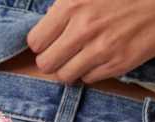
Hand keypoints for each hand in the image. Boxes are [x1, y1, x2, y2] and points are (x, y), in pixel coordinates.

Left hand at [26, 0, 154, 84]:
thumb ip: (68, 6)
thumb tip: (50, 25)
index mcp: (72, 4)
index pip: (36, 42)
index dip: (43, 44)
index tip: (52, 41)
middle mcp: (83, 28)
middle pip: (46, 64)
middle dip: (54, 60)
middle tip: (65, 53)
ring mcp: (101, 49)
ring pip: (66, 76)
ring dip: (71, 69)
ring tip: (83, 57)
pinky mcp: (118, 64)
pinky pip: (90, 80)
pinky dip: (92, 72)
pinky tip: (102, 58)